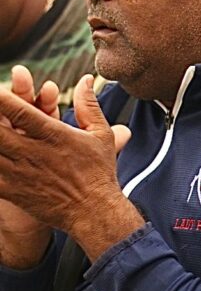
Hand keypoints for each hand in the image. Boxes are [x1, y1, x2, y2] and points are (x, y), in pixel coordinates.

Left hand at [0, 75, 140, 260]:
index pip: (22, 113)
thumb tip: (85, 79)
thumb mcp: (100, 134)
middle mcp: (34, 153)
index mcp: (54, 136)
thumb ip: (89, 105)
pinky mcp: (12, 191)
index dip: (3, 99)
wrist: (94, 211)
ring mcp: (20, 173)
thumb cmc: (99, 171)